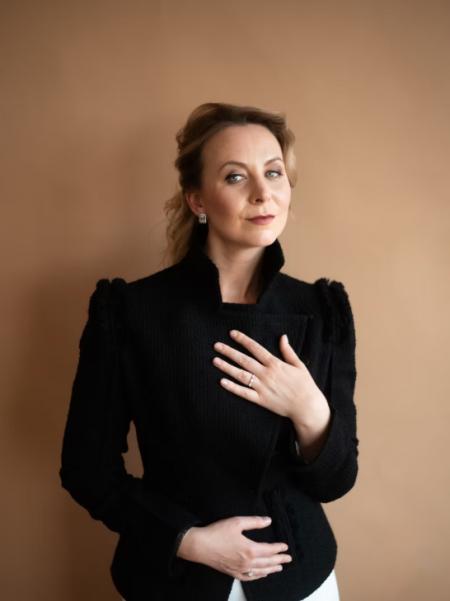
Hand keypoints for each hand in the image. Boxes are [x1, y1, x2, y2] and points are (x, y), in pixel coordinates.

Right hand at [177, 516, 291, 579]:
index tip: (285, 547)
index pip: (269, 550)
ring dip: (271, 569)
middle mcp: (247, 562)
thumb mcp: (237, 522)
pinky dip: (258, 576)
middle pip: (267, 562)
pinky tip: (261, 574)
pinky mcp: (233, 573)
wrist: (200, 546)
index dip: (278, 548)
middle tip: (288, 559)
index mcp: (250, 549)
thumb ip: (254, 522)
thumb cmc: (218, 533)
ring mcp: (240, 569)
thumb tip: (268, 521)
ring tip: (279, 568)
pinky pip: (250, 577)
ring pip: (260, 571)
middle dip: (279, 560)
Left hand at [212, 329, 327, 424]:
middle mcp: (266, 374)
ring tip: (215, 360)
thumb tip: (283, 337)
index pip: (255, 348)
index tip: (232, 334)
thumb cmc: (305, 384)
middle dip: (229, 352)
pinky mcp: (261, 400)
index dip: (243, 340)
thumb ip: (288, 351)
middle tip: (216, 346)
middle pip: (244, 360)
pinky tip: (222, 381)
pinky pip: (244, 393)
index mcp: (275, 363)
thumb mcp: (298, 364)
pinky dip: (233, 387)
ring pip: (241, 375)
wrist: (307, 406)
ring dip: (227, 367)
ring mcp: (262, 387)